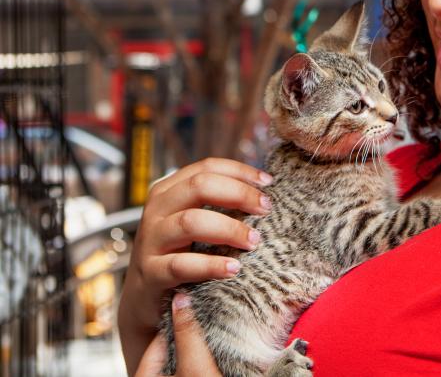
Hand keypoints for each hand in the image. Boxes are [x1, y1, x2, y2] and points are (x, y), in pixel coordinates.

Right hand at [118, 157, 271, 374]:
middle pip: (199, 186)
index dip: (240, 171)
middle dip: (239, 194)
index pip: (207, 167)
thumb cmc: (180, 252)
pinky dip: (212, 265)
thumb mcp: (194, 221)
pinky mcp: (151, 273)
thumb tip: (264, 188)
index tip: (268, 182)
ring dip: (229, 229)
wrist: (146, 298)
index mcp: (169, 190)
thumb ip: (218, 203)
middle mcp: (157, 210)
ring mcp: (151, 241)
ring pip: (191, 222)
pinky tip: (234, 269)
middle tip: (266, 209)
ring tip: (254, 241)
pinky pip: (182, 265)